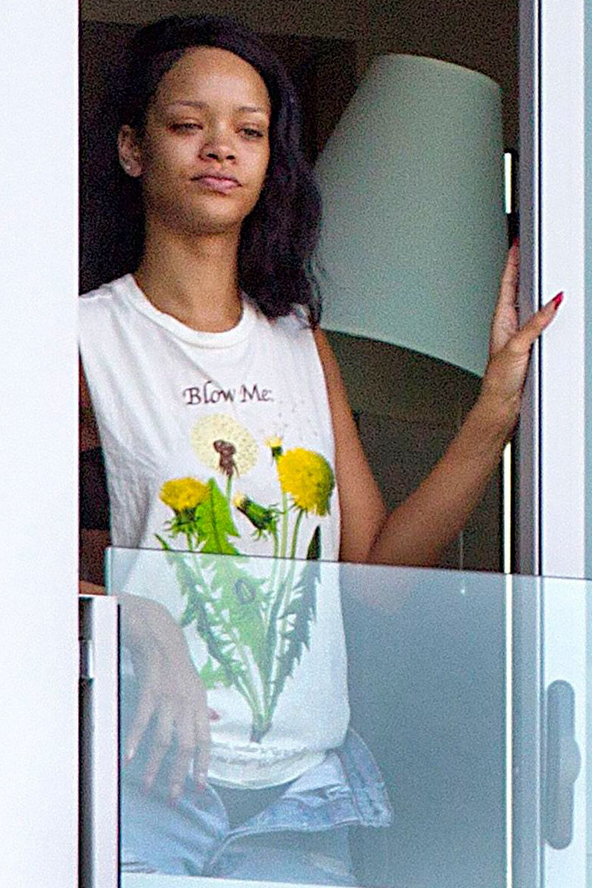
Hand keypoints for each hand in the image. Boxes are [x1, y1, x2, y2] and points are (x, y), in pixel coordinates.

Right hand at [120, 594, 217, 801]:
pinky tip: (130, 758)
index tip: (199, 788)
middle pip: (185, 746)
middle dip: (179, 775)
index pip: (205, 741)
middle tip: (173, 797)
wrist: (161, 639)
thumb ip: (204, 708)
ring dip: (155, 766)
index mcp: (200, 705)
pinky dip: (136, 741)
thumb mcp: (197, 686)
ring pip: (163, 739)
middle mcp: (186, 705)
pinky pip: (143, 721)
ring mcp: (168, 699)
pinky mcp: (150, 693)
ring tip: (148, 785)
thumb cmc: (179, 665)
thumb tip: (215, 722)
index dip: (202, 766)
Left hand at [480, 242, 562, 430]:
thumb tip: (552, 303)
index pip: (508, 283)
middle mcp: (509, 325)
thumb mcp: (517, 347)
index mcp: (501, 320)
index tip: (516, 243)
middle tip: (528, 248)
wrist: (502, 405)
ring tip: (540, 269)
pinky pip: (540, 322)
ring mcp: (520, 335)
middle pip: (519, 289)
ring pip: (530, 305)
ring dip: (535, 289)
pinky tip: (553, 307)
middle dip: (524, 268)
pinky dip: (546, 311)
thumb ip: (535, 324)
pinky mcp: (530, 346)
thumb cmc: (498, 381)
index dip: (512, 262)